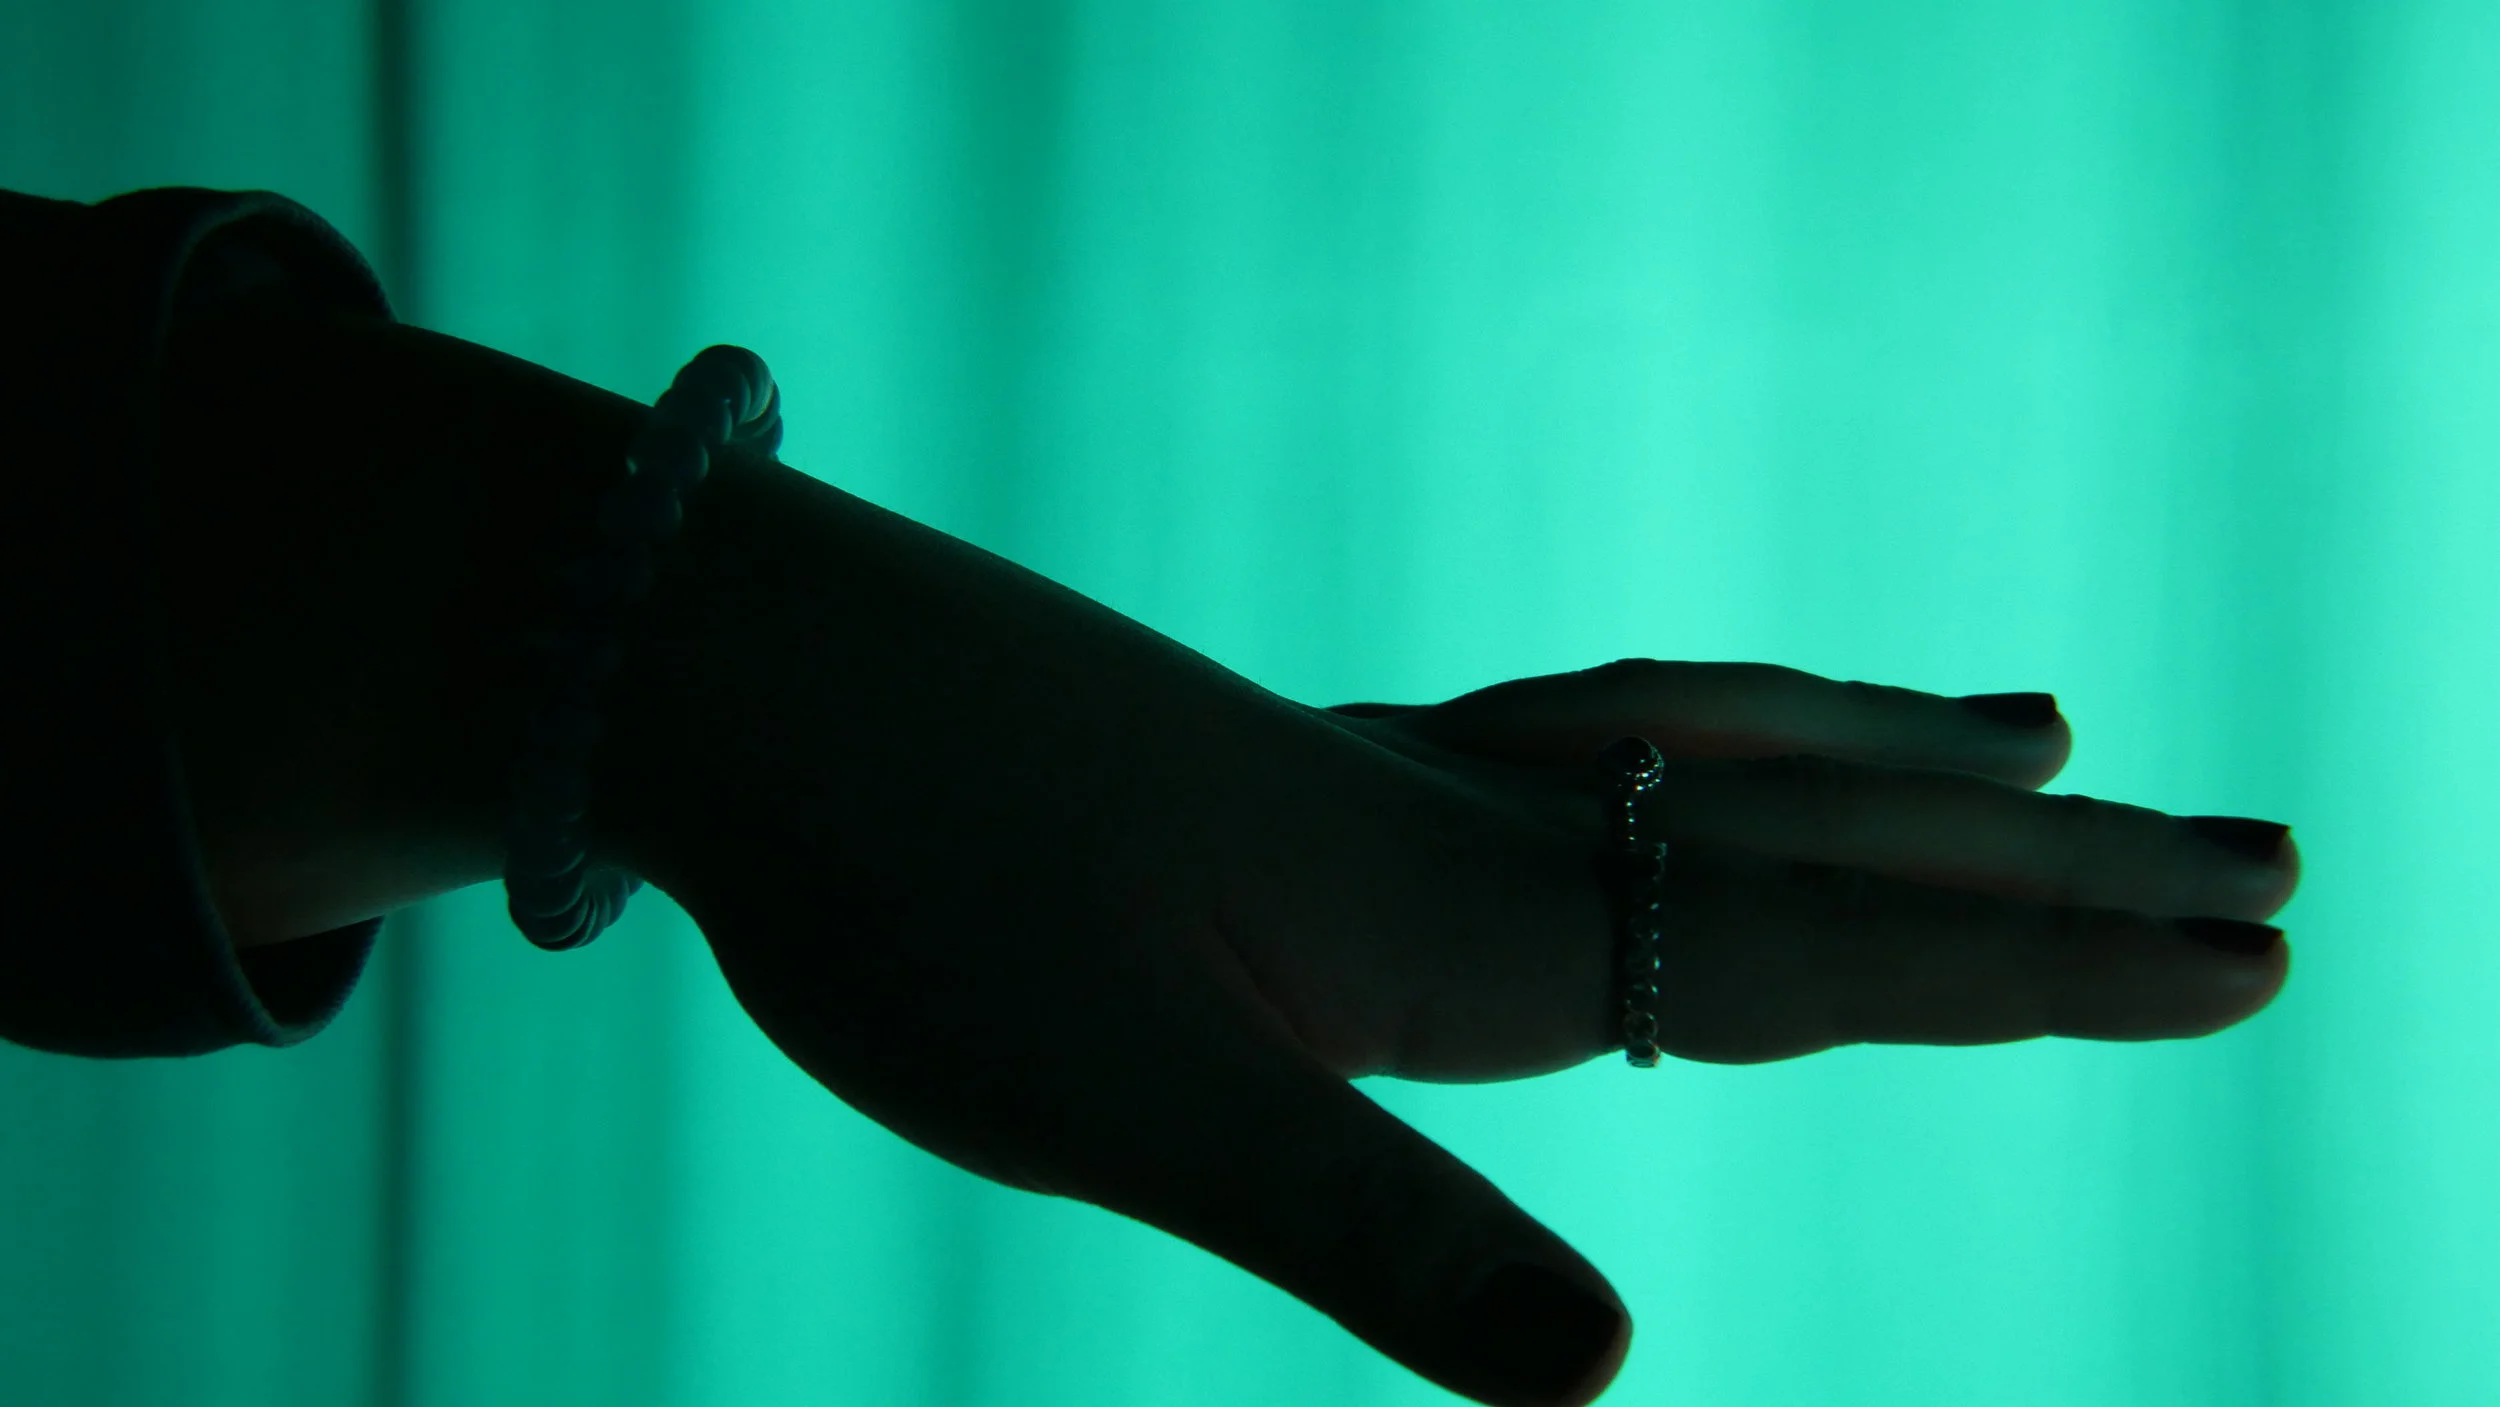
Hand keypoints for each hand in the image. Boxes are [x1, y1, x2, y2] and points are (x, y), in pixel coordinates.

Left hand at [598, 460, 2295, 1406]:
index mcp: (1471, 926)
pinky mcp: (1321, 769)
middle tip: (2249, 862)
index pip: (1823, 950)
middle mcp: (1473, 827)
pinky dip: (1712, 729)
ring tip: (2036, 735)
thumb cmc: (926, 892)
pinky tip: (1682, 745)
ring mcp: (1402, 778)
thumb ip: (1373, 1233)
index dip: (2041, 972)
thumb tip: (1610, 1382)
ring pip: (1718, 757)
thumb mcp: (1137, 1105)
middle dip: (2050, 870)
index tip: (2241, 955)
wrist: (771, 686)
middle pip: (1824, 828)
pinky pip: (1589, 738)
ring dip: (1901, 762)